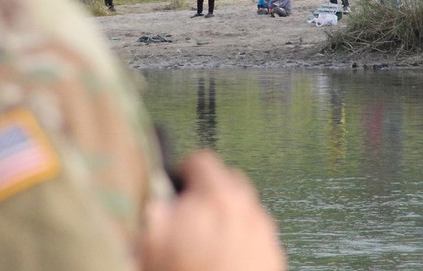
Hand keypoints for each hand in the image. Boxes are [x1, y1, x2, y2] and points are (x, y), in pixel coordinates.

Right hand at [142, 151, 285, 270]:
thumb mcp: (149, 244)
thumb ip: (155, 210)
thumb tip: (158, 196)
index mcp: (215, 198)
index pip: (201, 162)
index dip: (181, 174)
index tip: (173, 189)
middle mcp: (247, 211)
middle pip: (228, 182)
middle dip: (207, 193)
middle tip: (187, 216)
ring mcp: (264, 237)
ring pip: (244, 211)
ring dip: (225, 219)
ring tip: (204, 246)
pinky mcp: (273, 261)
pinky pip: (256, 239)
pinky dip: (241, 243)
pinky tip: (222, 264)